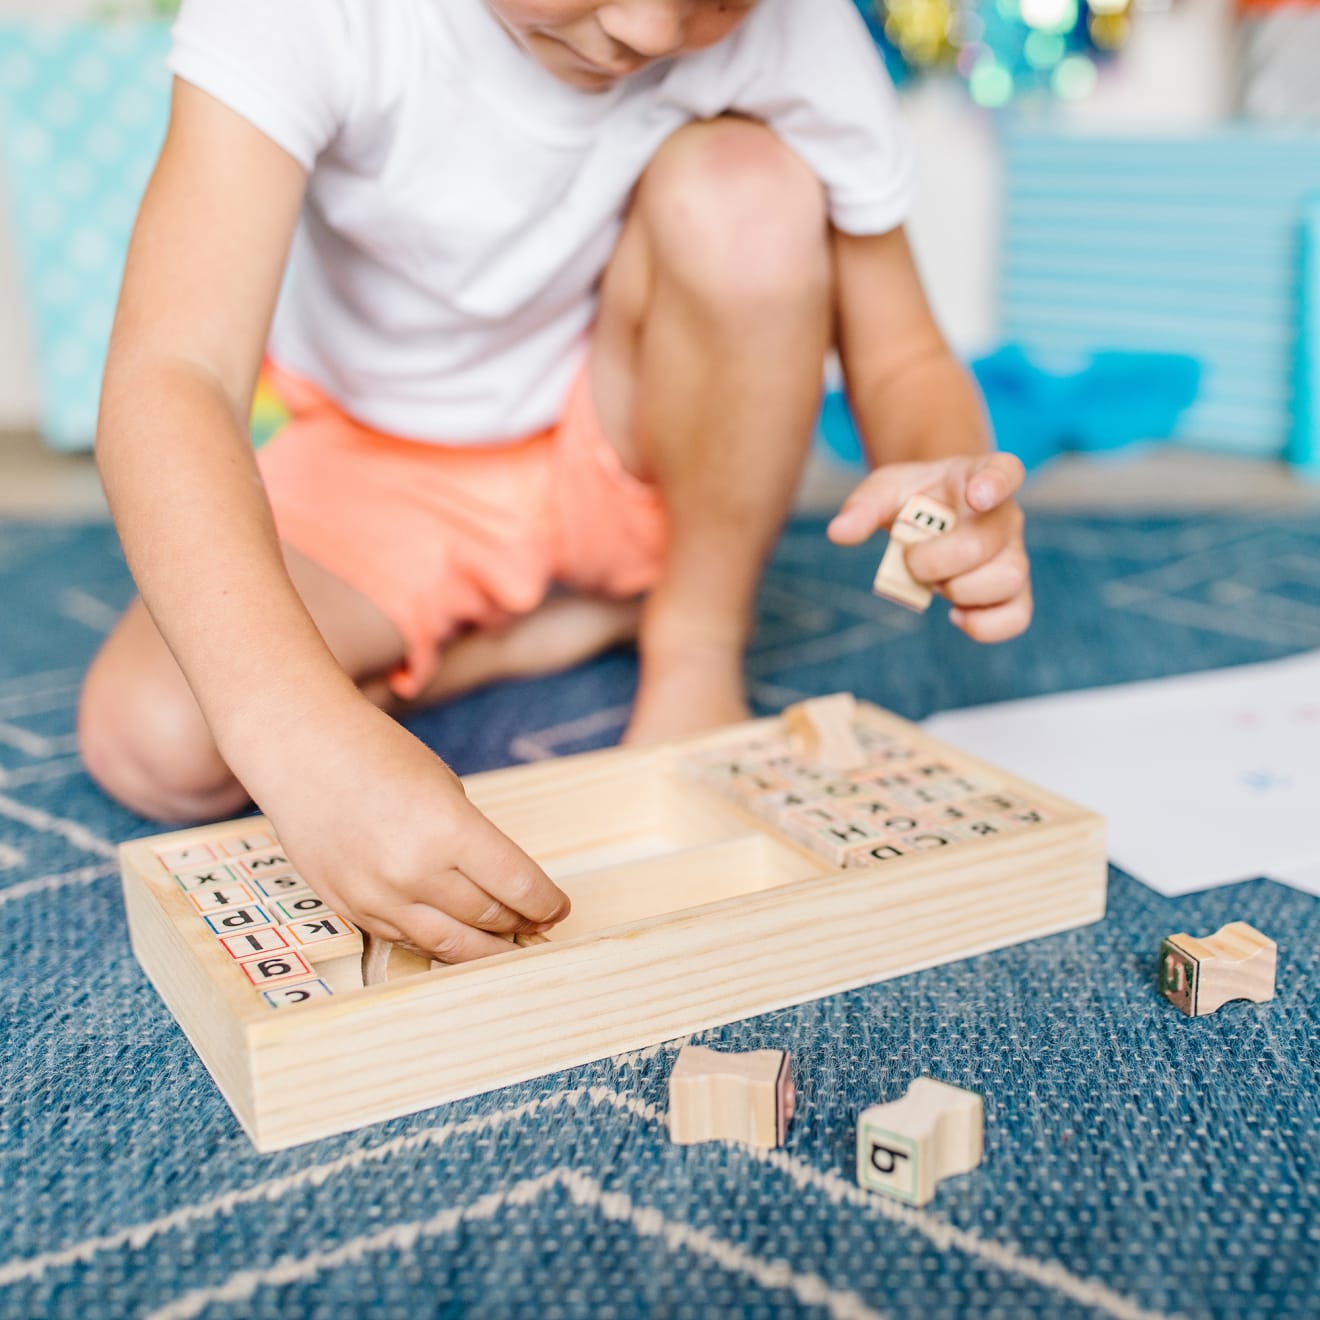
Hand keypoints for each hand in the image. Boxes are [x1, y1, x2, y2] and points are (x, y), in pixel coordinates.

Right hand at [252, 698, 569, 962]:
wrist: (301, 750)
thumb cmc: (379, 755)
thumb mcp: (445, 788)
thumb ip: (471, 840)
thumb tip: (502, 886)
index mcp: (448, 829)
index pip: (517, 885)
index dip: (546, 902)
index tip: (560, 907)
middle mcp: (413, 871)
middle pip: (488, 916)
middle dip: (521, 922)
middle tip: (539, 923)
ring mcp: (377, 896)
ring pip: (449, 942)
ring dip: (487, 947)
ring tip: (510, 945)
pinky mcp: (350, 908)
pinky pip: (406, 938)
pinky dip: (439, 941)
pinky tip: (460, 938)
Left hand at [826, 452, 1031, 642]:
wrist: (935, 516)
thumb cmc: (916, 498)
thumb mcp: (885, 490)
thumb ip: (863, 506)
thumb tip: (838, 532)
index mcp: (980, 476)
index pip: (1004, 471)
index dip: (996, 483)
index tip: (976, 495)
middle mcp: (1005, 515)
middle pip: (986, 542)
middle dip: (936, 560)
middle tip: (911, 560)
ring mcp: (1013, 554)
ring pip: (1008, 579)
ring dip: (959, 590)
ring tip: (934, 584)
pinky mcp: (1013, 591)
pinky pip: (1016, 616)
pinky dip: (983, 625)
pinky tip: (956, 616)